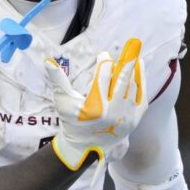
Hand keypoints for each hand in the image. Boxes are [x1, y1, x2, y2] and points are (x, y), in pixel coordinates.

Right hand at [45, 38, 146, 169]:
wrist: (85, 147)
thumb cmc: (71, 121)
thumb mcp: (63, 100)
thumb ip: (58, 79)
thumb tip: (48, 60)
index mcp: (93, 107)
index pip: (102, 77)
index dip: (104, 62)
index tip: (104, 55)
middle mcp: (112, 113)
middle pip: (121, 80)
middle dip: (127, 59)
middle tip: (133, 42)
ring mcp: (125, 117)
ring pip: (132, 86)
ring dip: (133, 68)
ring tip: (134, 53)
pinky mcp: (134, 119)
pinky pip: (141, 96)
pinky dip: (141, 80)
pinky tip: (140, 66)